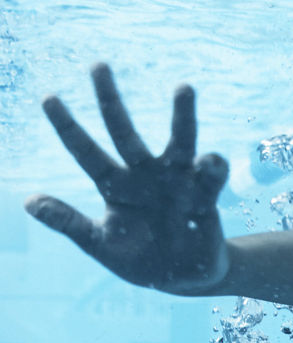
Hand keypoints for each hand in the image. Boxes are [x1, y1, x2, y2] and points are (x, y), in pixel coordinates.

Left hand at [25, 63, 229, 292]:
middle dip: (110, 100)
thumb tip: (29, 202)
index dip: (68, 127)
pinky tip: (210, 162)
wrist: (182, 278)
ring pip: (179, 142)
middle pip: (123, 132)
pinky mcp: (205, 197)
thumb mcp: (101, 245)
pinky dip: (213, 167)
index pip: (86, 152)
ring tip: (184, 87)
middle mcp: (144, 175)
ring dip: (182, 117)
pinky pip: (211, 177)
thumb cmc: (140, 259)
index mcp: (115, 186)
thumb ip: (70, 224)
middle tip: (97, 65)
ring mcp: (176, 182)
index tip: (48, 98)